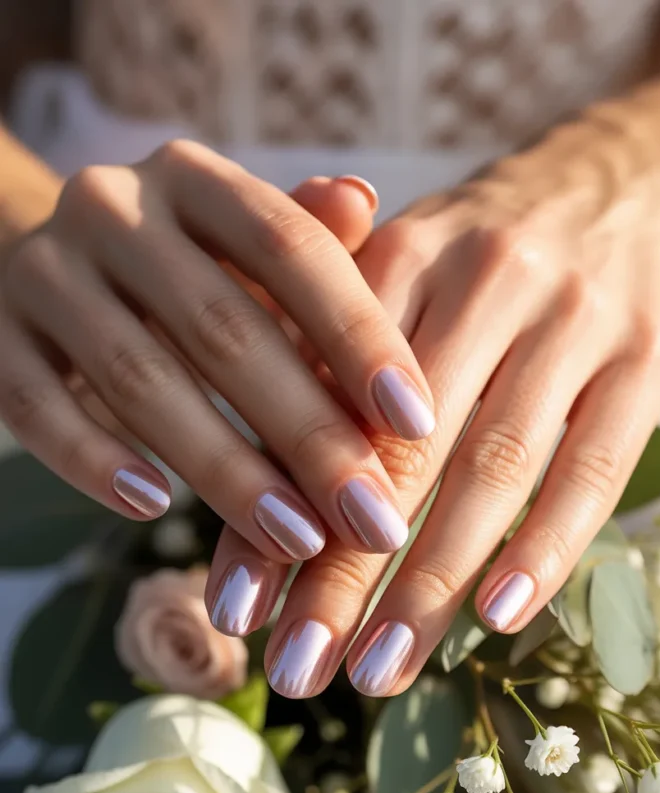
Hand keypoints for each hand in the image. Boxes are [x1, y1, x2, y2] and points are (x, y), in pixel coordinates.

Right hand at [0, 143, 434, 561]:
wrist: (44, 256)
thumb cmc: (182, 267)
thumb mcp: (242, 243)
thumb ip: (306, 238)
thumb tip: (364, 202)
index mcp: (194, 179)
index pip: (289, 247)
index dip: (357, 335)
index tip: (417, 425)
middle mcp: (113, 210)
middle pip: (222, 328)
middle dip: (307, 434)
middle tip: (372, 518)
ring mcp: (44, 273)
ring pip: (138, 380)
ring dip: (224, 470)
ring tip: (296, 541)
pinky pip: (37, 409)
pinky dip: (96, 462)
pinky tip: (156, 511)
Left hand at [207, 102, 659, 692]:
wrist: (629, 176)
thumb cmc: (487, 248)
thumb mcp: (404, 269)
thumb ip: (328, 356)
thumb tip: (260, 496)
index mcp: (403, 254)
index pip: (322, 404)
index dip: (273, 510)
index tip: (235, 611)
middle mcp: (485, 279)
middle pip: (400, 451)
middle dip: (341, 573)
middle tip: (295, 671)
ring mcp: (572, 320)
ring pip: (491, 470)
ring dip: (429, 584)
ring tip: (376, 673)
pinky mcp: (645, 359)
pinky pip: (590, 468)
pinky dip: (543, 548)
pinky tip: (495, 619)